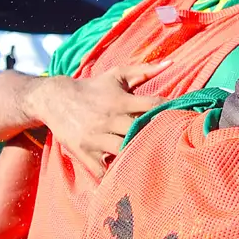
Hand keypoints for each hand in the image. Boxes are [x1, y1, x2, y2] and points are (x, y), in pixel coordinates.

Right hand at [30, 62, 170, 178]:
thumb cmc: (93, 87)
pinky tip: (128, 175)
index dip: (169, 109)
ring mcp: (95, 138)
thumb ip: (145, 70)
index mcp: (120, 101)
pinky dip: (115, 175)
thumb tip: (171, 63)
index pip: (152, 105)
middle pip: (140, 131)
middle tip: (173, 141)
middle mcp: (109, 120)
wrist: (54, 99)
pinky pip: (102, 170)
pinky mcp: (84, 153)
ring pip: (123, 150)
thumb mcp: (117, 75)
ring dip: (138, 154)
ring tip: (154, 158)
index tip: (184, 115)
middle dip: (157, 135)